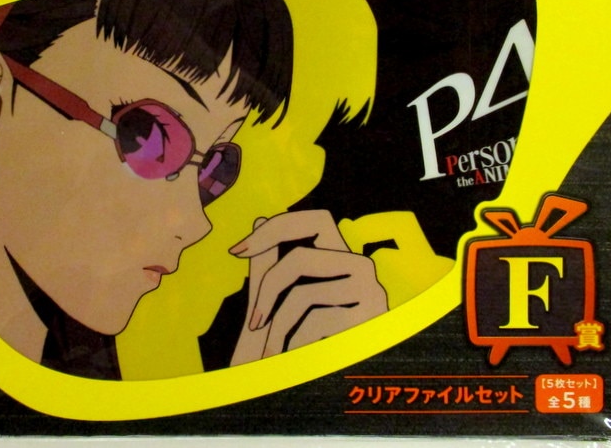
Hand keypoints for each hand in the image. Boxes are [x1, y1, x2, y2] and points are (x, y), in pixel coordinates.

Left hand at [228, 210, 387, 365]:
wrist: (343, 391)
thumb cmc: (310, 345)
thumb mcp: (288, 303)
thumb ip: (273, 265)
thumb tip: (258, 218)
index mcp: (345, 260)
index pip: (316, 219)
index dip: (276, 228)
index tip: (238, 250)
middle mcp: (364, 269)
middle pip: (300, 258)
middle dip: (266, 289)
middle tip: (253, 324)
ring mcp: (372, 294)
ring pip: (303, 295)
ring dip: (276, 330)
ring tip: (268, 356)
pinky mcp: (373, 322)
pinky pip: (317, 324)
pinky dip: (294, 346)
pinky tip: (292, 362)